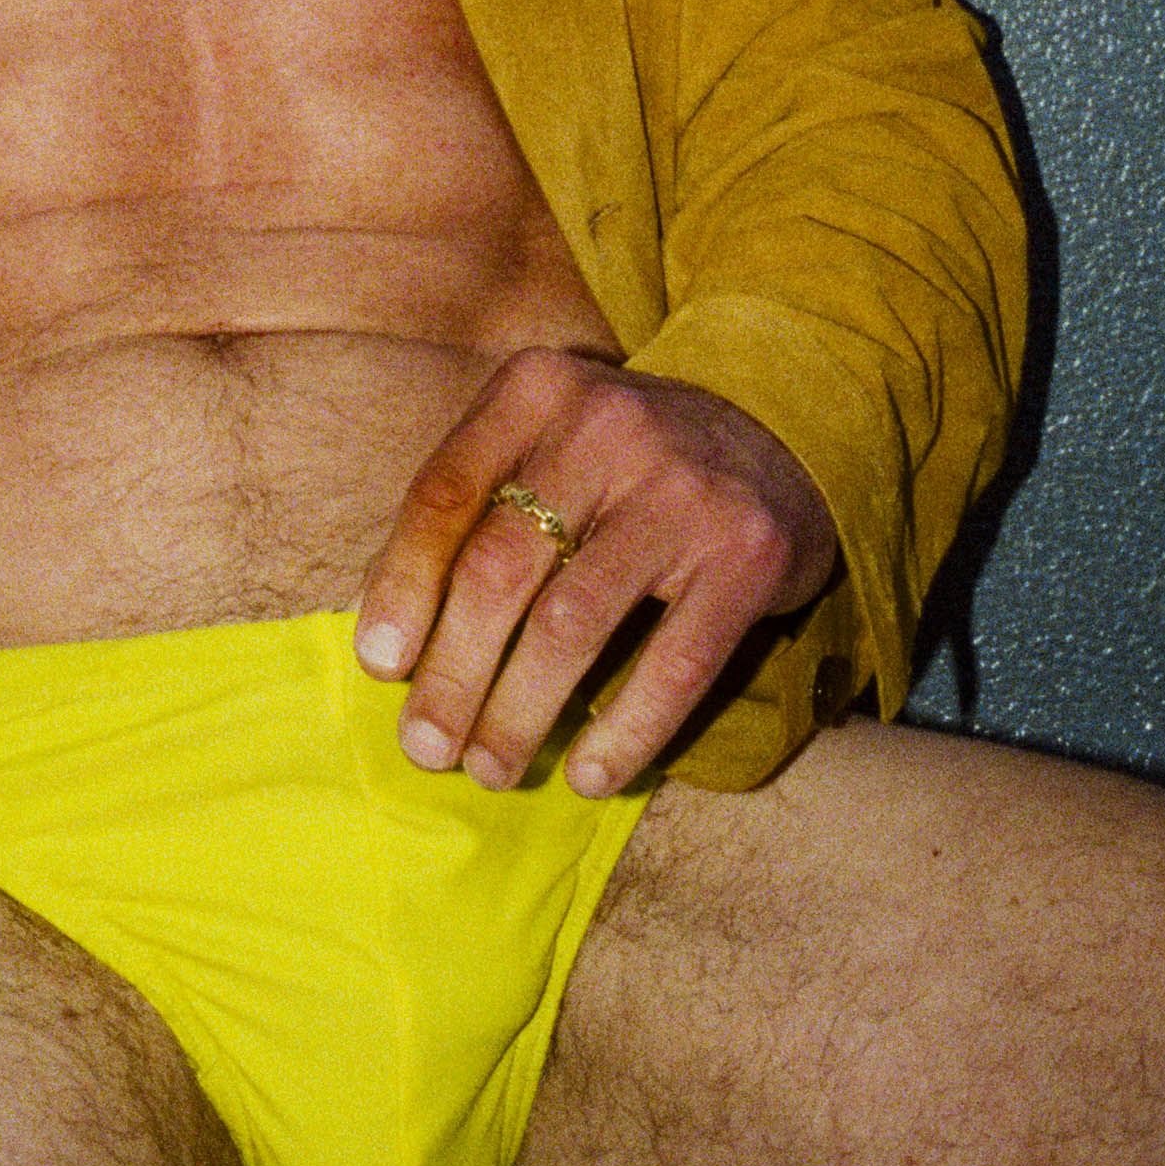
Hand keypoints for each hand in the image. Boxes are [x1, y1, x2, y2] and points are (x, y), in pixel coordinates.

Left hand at [354, 345, 837, 798]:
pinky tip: (587, 776)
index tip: (381, 667)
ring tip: (491, 769)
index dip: (402, 587)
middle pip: (500, 567)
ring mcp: (682, 491)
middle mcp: (606, 427)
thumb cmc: (625, 462)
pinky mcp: (747, 555)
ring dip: (520, 713)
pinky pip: (672, 665)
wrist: (783, 429)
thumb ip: (470, 511)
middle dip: (453, 671)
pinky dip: (623, 733)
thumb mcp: (545, 444)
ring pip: (572, 624)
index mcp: (537, 389)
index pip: (444, 494)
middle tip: (427, 746)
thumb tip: (389, 635)